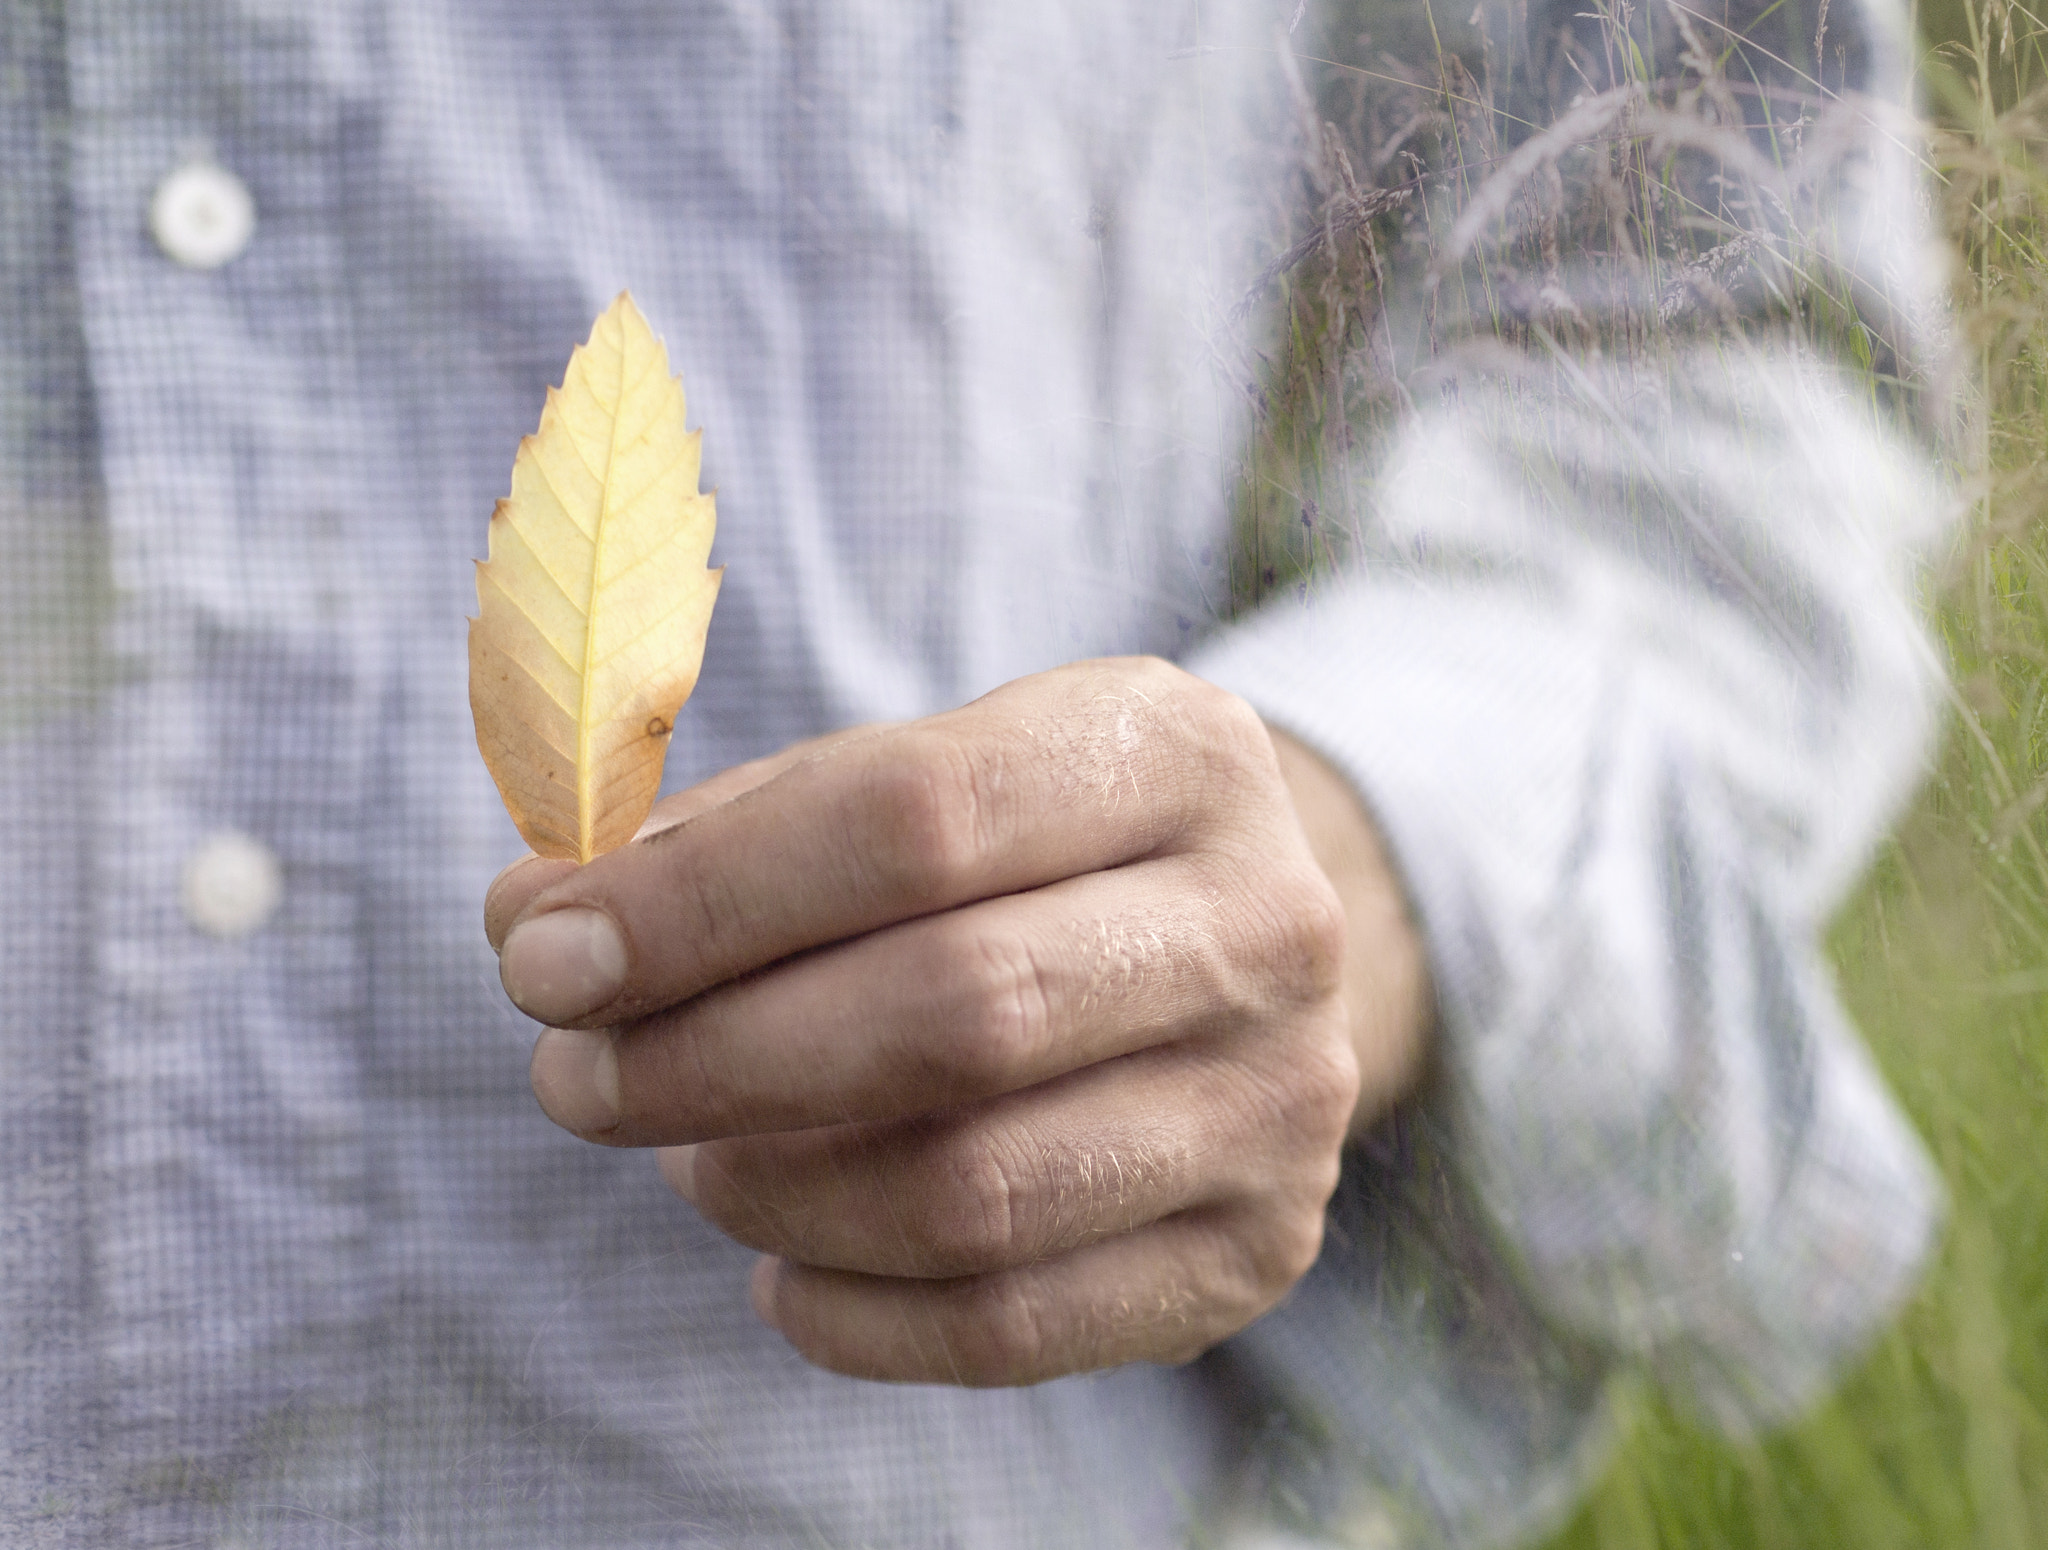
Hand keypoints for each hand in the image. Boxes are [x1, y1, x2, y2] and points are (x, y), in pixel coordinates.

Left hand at [485, 657, 1428, 1384]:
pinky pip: (1009, 1326)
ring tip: (693, 1153)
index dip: (701, 899)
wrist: (1239, 958)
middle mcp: (1267, 921)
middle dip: (710, 1054)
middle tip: (570, 1076)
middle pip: (955, 1009)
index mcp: (1175, 750)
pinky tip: (779, 1262)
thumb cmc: (1027, 858)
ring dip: (767, 1184)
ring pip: (972, 1190)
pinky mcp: (1258, 1253)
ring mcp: (1285, 1101)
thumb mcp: (916, 781)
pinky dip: (845, 1312)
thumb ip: (734, 836)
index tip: (536, 952)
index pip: (915, 817)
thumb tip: (534, 920)